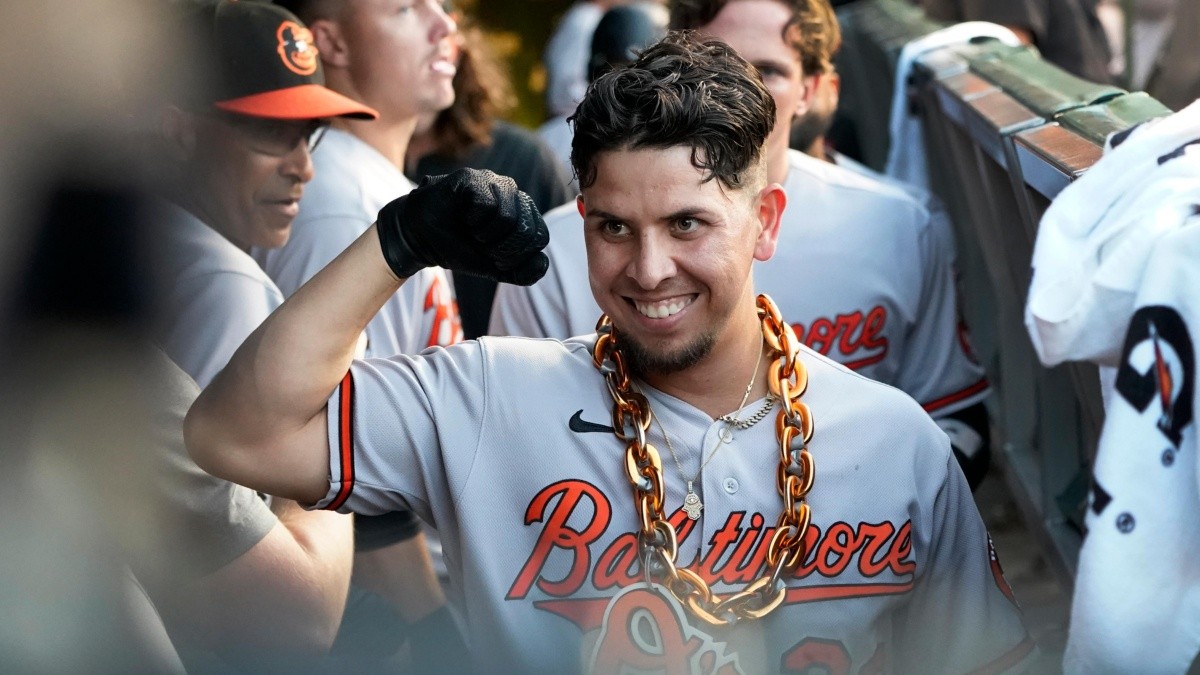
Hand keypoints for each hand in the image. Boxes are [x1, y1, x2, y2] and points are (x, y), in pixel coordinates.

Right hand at [376, 168, 548, 284]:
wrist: (421, 238)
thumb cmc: (459, 248)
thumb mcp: (494, 268)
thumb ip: (521, 272)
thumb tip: (543, 265)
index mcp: (524, 213)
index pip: (539, 237)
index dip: (516, 256)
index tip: (494, 256)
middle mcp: (514, 194)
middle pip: (526, 229)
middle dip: (500, 248)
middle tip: (480, 243)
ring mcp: (494, 182)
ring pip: (508, 217)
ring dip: (484, 235)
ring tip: (470, 229)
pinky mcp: (473, 178)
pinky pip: (487, 204)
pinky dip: (472, 220)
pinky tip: (462, 215)